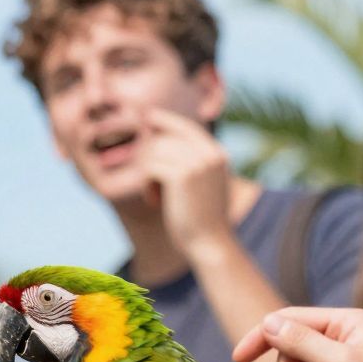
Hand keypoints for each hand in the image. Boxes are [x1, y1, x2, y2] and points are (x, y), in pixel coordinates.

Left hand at [135, 109, 234, 258]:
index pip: (186, 126)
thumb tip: (160, 132)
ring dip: (147, 174)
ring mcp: (197, 163)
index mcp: (217, 153)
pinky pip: (149, 168)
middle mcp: (210, 154)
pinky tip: (152, 201)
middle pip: (164, 139)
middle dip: (150, 159)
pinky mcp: (182, 176)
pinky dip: (145, 185)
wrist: (210, 244)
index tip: (148, 117)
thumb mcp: (201, 183)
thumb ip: (190, 158)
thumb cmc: (201, 217)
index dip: (165, 120)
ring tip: (154, 195)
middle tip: (152, 185)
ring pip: (154, 152)